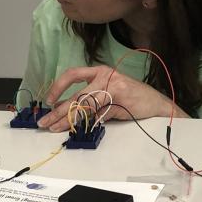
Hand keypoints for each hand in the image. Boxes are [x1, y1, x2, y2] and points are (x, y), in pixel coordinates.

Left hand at [37, 65, 185, 131]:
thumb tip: (65, 112)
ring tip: (55, 127)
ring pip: (84, 105)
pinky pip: (99, 114)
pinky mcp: (119, 99)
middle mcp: (104, 75)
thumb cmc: (131, 99)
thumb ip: (90, 101)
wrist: (156, 104)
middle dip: (58, 110)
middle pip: (76, 94)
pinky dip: (88, 123)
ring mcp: (112, 86)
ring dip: (68, 119)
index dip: (58, 86)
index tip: (49, 100)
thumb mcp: (107, 95)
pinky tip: (79, 129)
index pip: (72, 74)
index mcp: (99, 72)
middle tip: (45, 121)